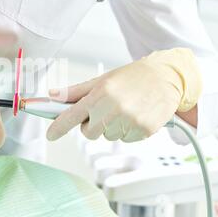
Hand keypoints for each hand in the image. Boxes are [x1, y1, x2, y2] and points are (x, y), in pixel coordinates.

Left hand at [46, 48, 201, 141]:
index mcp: (100, 94)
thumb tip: (52, 95)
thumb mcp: (101, 80)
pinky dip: (126, 130)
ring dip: (111, 127)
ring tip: (123, 109)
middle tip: (103, 109)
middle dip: (91, 124)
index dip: (58, 127)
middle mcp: (114, 109)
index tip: (50, 135)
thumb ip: (75, 92)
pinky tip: (134, 115)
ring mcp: (130, 121)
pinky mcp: (144, 131)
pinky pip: (125, 139)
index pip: (72, 116)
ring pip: (108, 136)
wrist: (166, 77)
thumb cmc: (132, 77)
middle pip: (89, 133)